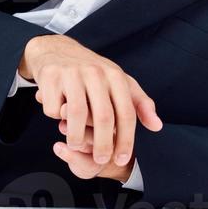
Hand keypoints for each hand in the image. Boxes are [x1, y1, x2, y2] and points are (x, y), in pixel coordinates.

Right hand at [19, 34, 162, 175]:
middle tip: (100, 159)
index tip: (121, 159)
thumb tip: (156, 126)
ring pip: (77, 115)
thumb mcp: (118, 82)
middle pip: (103, 117)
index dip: (125, 140)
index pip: (126, 113)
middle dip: (103, 144)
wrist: (56, 49)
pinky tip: (57, 115)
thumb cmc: (92, 72)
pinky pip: (53, 108)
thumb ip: (139, 103)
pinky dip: (54, 118)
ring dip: (77, 137)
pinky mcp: (50, 76)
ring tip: (76, 144)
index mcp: (115, 75)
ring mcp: (71, 73)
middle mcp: (95, 72)